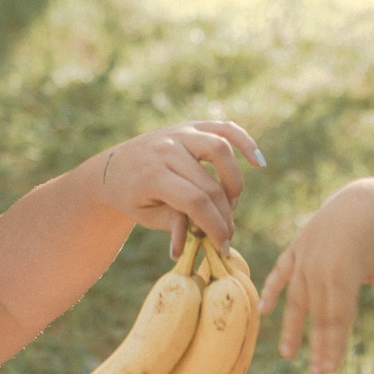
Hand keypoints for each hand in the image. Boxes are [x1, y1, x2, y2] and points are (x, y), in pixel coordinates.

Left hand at [93, 121, 265, 254]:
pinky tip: (259, 163)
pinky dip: (245, 142)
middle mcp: (167, 149)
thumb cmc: (132, 196)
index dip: (213, 226)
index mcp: (152, 174)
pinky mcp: (191, 126)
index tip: (222, 245)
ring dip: (234, 180)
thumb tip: (186, 247)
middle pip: (209, 183)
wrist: (114, 167)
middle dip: (224, 214)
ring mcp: (180, 133)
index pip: (194, 201)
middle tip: (227, 231)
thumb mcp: (144, 216)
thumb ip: (170, 225)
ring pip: (221, 149)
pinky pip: (224, 128)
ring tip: (232, 202)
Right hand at [258, 178, 373, 373]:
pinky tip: (263, 311)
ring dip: (292, 328)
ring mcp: (305, 257)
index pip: (336, 319)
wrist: (363, 196)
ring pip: (296, 300)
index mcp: (343, 274)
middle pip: (317, 315)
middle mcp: (319, 268)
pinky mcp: (297, 247)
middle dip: (317, 346)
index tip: (330, 369)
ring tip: (288, 354)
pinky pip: (281, 272)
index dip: (333, 345)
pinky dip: (272, 290)